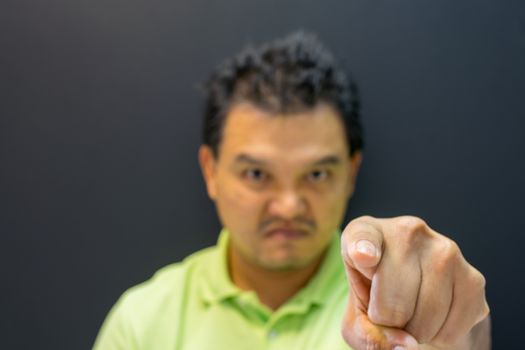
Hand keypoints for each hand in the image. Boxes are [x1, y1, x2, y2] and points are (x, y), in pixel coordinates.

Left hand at [340, 216, 489, 349]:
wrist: (419, 297)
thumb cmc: (378, 300)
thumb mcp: (359, 315)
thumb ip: (368, 332)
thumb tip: (406, 344)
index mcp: (367, 232)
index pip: (363, 237)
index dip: (363, 248)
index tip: (363, 257)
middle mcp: (407, 231)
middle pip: (393, 301)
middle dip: (389, 323)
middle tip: (389, 313)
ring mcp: (444, 250)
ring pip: (425, 319)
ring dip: (415, 332)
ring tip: (411, 313)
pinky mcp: (473, 277)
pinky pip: (452, 329)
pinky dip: (440, 337)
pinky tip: (433, 317)